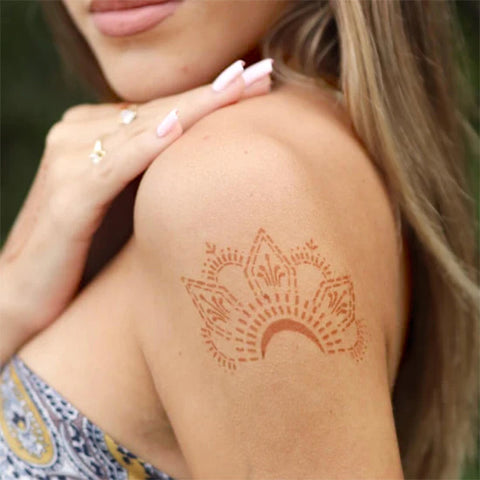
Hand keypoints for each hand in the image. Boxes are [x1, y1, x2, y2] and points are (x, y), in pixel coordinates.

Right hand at [0, 58, 273, 362]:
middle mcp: (77, 133)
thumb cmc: (89, 252)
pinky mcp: (67, 195)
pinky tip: (179, 128)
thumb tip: (212, 166)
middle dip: (215, 92)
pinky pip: (116, 163)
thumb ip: (156, 176)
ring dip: (196, 107)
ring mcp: (68, 159)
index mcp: (95, 132)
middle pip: (160, 108)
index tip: (257, 82)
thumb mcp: (129, 205)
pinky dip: (148, 145)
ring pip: (144, 125)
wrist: (30, 296)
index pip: (162, 107)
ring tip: (241, 88)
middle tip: (263, 74)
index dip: (211, 95)